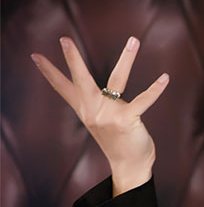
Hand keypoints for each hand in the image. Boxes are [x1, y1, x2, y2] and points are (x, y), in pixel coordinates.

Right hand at [31, 36, 168, 193]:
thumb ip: (99, 105)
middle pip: (81, 80)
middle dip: (73, 59)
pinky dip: (155, 89)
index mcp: (85, 109)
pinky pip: (143, 100)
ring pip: (117, 80)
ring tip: (134, 40)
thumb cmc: (118, 142)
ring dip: (127, 59)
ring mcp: (109, 115)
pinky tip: (164, 78)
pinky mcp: (127, 120)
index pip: (63, 88)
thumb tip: (105, 90)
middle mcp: (94, 111)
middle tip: (64, 39)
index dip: (48, 72)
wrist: (129, 167)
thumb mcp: (101, 122)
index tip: (35, 55)